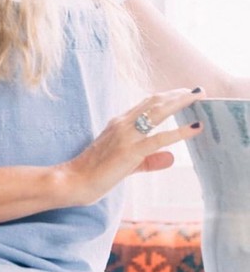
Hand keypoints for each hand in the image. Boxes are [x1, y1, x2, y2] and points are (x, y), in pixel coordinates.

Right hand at [62, 87, 203, 204]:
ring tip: (198, 97)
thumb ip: (149, 160)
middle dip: (177, 95)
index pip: (145, 104)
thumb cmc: (94, 173)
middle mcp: (122, 124)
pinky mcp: (130, 151)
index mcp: (118, 123)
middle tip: (197, 91)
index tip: (182, 94)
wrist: (73, 180)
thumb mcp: (126, 164)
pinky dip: (180, 132)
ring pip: (158, 112)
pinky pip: (159, 138)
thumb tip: (171, 158)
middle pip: (154, 102)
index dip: (165, 97)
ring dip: (180, 102)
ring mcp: (126, 135)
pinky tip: (195, 128)